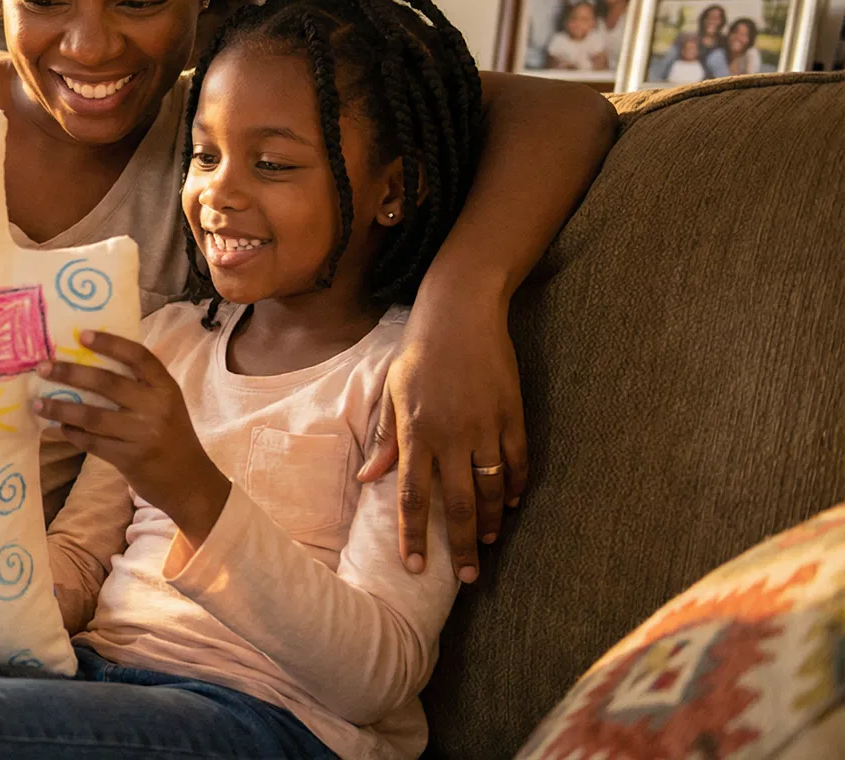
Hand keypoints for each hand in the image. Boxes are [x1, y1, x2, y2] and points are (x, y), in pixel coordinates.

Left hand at [31, 331, 229, 542]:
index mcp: (165, 387)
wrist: (188, 480)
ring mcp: (142, 434)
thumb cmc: (170, 434)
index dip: (110, 343)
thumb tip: (89, 362)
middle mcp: (156, 407)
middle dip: (70, 373)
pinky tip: (59, 428)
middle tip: (43, 367)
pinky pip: (92, 443)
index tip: (82, 335)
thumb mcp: (164, 404)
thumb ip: (138, 385)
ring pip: (92, 416)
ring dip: (61, 409)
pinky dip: (72, 434)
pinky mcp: (129, 459)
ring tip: (38, 403)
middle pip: (107, 383)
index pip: (138, 357)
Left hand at [357, 301, 528, 583]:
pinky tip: (512, 504)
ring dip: (489, 520)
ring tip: (487, 542)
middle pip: (457, 504)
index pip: (411, 496)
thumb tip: (368, 480)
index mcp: (416, 432)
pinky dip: (517, 486)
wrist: (461, 311)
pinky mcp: (513, 414)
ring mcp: (486, 426)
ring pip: (492, 488)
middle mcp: (451, 435)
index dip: (413, 535)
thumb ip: (385, 439)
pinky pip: (519, 460)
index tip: (414, 566)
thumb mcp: (393, 392)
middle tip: (468, 577)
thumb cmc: (419, 352)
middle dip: (460, 546)